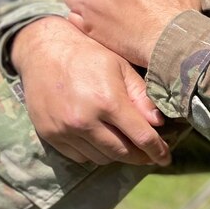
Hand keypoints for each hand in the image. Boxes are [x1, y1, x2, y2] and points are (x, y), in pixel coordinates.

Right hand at [10, 17, 170, 166]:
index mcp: (108, 101)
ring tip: (125, 144)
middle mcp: (85, 120)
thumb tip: (159, 123)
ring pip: (101, 158)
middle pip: (122, 153)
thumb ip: (141, 96)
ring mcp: (64, 130)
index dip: (157, 151)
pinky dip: (94, 153)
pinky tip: (101, 140)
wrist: (43, 50)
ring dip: (117, 155)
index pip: (141, 137)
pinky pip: (79, 156)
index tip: (166, 159)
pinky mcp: (49, 135)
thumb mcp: (121, 68)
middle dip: (140, 157)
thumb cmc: (89, 54)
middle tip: (150, 155)